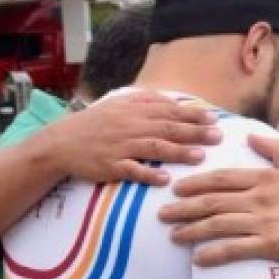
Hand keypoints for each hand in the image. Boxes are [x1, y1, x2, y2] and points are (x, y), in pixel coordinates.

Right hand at [43, 91, 220, 185]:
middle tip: (217, 137)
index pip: (168, 112)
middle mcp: (129, 127)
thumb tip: (177, 100)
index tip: (214, 119)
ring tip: (199, 156)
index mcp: (134, 111)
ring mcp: (120, 147)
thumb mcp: (119, 105)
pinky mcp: (110, 165)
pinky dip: (147, 174)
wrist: (60, 142)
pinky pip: (131, 170)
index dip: (192, 116)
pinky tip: (164, 178)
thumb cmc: (97, 124)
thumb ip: (148, 101)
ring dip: (177, 152)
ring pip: (153, 148)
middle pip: (166, 129)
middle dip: (193, 132)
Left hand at [160, 133, 278, 268]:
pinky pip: (234, 249)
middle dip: (183, 207)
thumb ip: (274, 150)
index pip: (222, 178)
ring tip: (174, 236)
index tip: (176, 188)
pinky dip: (213, 254)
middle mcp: (261, 198)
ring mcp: (264, 222)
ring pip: (218, 224)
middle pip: (213, 201)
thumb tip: (249, 135)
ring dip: (191, 230)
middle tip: (162, 214)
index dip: (196, 182)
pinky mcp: (270, 245)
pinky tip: (198, 259)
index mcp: (265, 179)